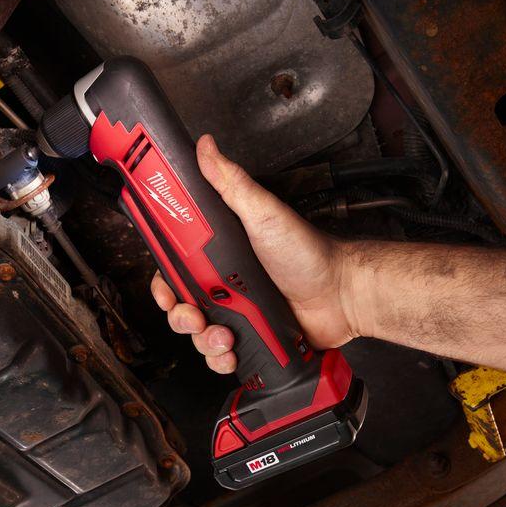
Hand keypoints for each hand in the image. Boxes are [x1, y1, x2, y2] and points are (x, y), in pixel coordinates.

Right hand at [150, 134, 358, 373]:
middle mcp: (224, 283)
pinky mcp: (251, 338)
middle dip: (181, 318)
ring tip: (226, 337)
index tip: (165, 292)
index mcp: (219, 254)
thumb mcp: (263, 212)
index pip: (175, 270)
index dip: (163, 284)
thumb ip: (230, 182)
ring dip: (204, 342)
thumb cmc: (307, 252)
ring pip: (198, 335)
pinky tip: (234, 353)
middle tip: (197, 317)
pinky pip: (221, 356)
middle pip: (181, 306)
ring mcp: (237, 312)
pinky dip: (221, 359)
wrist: (341, 295)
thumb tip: (206, 147)